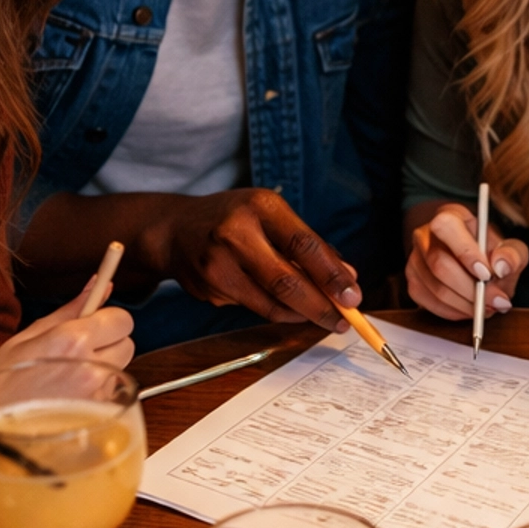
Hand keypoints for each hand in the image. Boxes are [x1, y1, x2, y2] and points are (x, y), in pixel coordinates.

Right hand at [0, 281, 135, 405]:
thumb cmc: (0, 381)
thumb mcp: (31, 335)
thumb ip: (72, 309)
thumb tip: (100, 284)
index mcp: (73, 341)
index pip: (122, 320)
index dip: (109, 321)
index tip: (94, 325)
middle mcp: (90, 369)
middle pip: (127, 344)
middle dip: (108, 344)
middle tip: (78, 352)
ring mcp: (96, 397)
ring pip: (119, 370)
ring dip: (103, 369)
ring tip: (68, 377)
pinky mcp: (97, 418)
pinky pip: (109, 396)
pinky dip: (96, 393)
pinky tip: (69, 397)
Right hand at [150, 187, 358, 328]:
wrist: (175, 230)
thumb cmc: (234, 219)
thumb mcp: (272, 216)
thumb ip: (310, 245)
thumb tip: (347, 277)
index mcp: (260, 207)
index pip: (304, 244)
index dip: (332, 274)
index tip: (354, 296)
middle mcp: (235, 233)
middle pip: (286, 281)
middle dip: (320, 306)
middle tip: (344, 320)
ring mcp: (217, 263)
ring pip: (271, 302)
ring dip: (302, 314)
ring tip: (324, 317)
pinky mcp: (209, 289)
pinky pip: (253, 307)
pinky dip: (276, 310)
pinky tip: (285, 305)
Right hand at [406, 201, 528, 322]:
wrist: (476, 265)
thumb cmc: (492, 253)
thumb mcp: (511, 248)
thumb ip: (512, 254)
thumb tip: (501, 266)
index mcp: (449, 216)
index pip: (446, 227)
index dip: (465, 252)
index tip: (487, 274)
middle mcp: (425, 235)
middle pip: (439, 264)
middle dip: (470, 289)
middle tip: (495, 301)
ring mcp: (415, 260)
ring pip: (436, 289)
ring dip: (466, 304)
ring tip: (488, 307)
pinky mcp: (413, 283)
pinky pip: (431, 304)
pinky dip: (455, 312)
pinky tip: (470, 308)